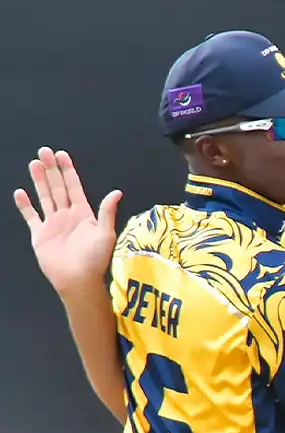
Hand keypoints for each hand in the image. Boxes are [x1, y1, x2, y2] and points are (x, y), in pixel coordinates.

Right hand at [13, 147, 121, 297]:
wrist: (78, 281)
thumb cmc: (95, 260)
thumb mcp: (105, 234)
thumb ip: (107, 212)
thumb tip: (116, 193)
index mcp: (83, 214)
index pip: (74, 187)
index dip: (68, 171)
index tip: (62, 155)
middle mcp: (67, 216)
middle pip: (57, 187)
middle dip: (51, 169)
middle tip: (44, 151)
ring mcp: (53, 224)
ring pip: (44, 197)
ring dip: (39, 181)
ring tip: (34, 163)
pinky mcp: (40, 235)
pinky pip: (31, 217)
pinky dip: (25, 205)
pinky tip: (20, 192)